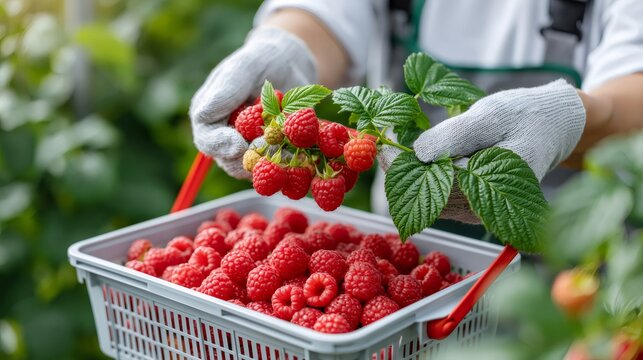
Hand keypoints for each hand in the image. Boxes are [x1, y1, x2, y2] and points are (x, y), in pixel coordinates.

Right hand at [189, 27, 315, 177]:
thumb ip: (224, 91)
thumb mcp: (244, 68)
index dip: (220, 146)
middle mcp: (225, 135)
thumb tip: (203, 117)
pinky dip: (288, 159)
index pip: (206, 139)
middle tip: (271, 143)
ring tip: (287, 142)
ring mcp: (248, 146)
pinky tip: (299, 146)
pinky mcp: (269, 153)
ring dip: (271, 160)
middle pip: (228, 161)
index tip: (239, 144)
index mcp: (210, 114)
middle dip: (249, 157)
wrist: (291, 65)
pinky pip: (276, 166)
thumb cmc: (263, 59)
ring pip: (253, 168)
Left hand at [380, 79, 585, 222]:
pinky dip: (421, 174)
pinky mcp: (469, 206)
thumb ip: (456, 136)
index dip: (402, 165)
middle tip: (380, 141)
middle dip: (398, 169)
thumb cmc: (525, 115)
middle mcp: (483, 209)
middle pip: (425, 196)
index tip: (381, 143)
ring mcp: (474, 211)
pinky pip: (436, 195)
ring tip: (393, 144)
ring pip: (427, 198)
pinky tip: (413, 154)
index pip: (435, 184)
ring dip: (407, 172)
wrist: (552, 125)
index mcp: (494, 187)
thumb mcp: (491, 116)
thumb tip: (418, 154)